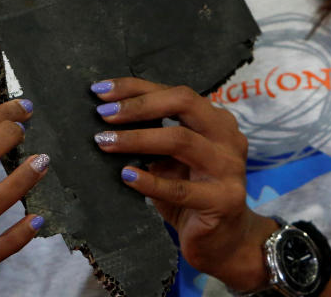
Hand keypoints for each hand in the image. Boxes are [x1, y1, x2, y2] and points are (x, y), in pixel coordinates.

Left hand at [90, 78, 277, 291]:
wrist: (225, 242)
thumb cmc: (191, 193)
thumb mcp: (171, 159)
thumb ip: (153, 136)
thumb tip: (107, 117)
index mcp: (215, 119)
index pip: (174, 92)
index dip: (136, 88)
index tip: (101, 91)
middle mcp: (227, 136)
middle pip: (183, 103)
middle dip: (139, 105)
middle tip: (103, 115)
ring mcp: (229, 166)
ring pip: (180, 140)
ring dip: (137, 139)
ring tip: (105, 142)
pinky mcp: (224, 200)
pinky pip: (181, 188)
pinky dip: (150, 181)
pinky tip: (127, 176)